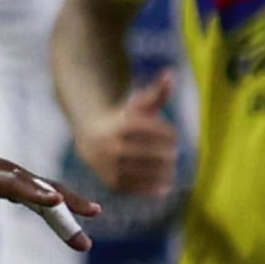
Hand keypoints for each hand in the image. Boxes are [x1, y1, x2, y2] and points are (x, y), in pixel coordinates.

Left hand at [0, 135, 99, 251]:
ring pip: (44, 188)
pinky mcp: (8, 180)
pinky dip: (55, 205)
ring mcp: (7, 173)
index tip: (58, 202)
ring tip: (85, 235)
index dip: (35, 191)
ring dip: (69, 206)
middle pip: (39, 185)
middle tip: (93, 217)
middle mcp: (0, 170)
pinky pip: (37, 193)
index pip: (13, 182)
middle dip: (66, 202)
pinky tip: (70, 220)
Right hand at [71, 73, 179, 197]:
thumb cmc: (123, 118)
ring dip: (162, 173)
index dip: (168, 134)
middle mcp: (111, 144)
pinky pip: (134, 187)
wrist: (89, 134)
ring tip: (172, 172)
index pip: (152, 130)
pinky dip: (151, 189)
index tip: (175, 137)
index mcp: (119, 124)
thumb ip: (157, 92)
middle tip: (174, 155)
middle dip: (166, 155)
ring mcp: (108, 164)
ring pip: (143, 171)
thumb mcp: (138, 104)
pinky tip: (166, 187)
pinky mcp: (108, 179)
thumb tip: (170, 74)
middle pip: (149, 152)